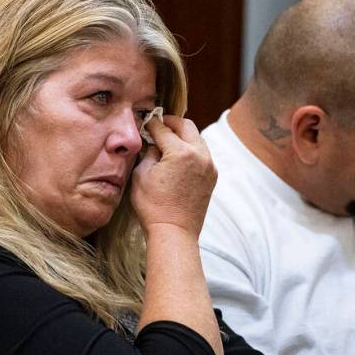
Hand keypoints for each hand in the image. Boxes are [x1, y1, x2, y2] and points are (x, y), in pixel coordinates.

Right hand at [132, 115, 216, 235]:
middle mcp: (200, 155)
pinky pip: (202, 154)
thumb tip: (154, 143)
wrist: (174, 232)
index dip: (152, 124)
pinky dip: (191, 150)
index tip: (146, 122)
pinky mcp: (212, 177)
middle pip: (187, 126)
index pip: (164, 129)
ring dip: (183, 135)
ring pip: (197, 139)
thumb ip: (149, 153)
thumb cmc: (153, 206)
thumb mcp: (141, 175)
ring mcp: (209, 166)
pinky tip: (179, 156)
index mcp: (181, 152)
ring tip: (169, 140)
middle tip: (160, 124)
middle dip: (172, 123)